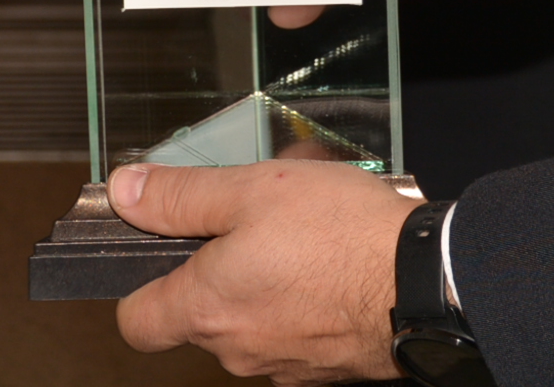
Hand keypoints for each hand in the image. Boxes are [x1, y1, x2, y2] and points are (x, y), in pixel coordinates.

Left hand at [112, 160, 416, 383]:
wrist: (426, 282)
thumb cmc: (342, 236)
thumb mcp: (252, 188)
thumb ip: (181, 196)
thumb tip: (127, 193)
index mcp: (206, 308)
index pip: (136, 321)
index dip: (138, 283)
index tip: (157, 248)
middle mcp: (237, 349)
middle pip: (200, 312)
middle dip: (219, 261)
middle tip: (255, 212)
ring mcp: (282, 364)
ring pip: (251, 316)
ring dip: (265, 274)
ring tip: (305, 226)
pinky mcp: (323, 366)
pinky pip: (293, 327)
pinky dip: (302, 296)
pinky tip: (332, 258)